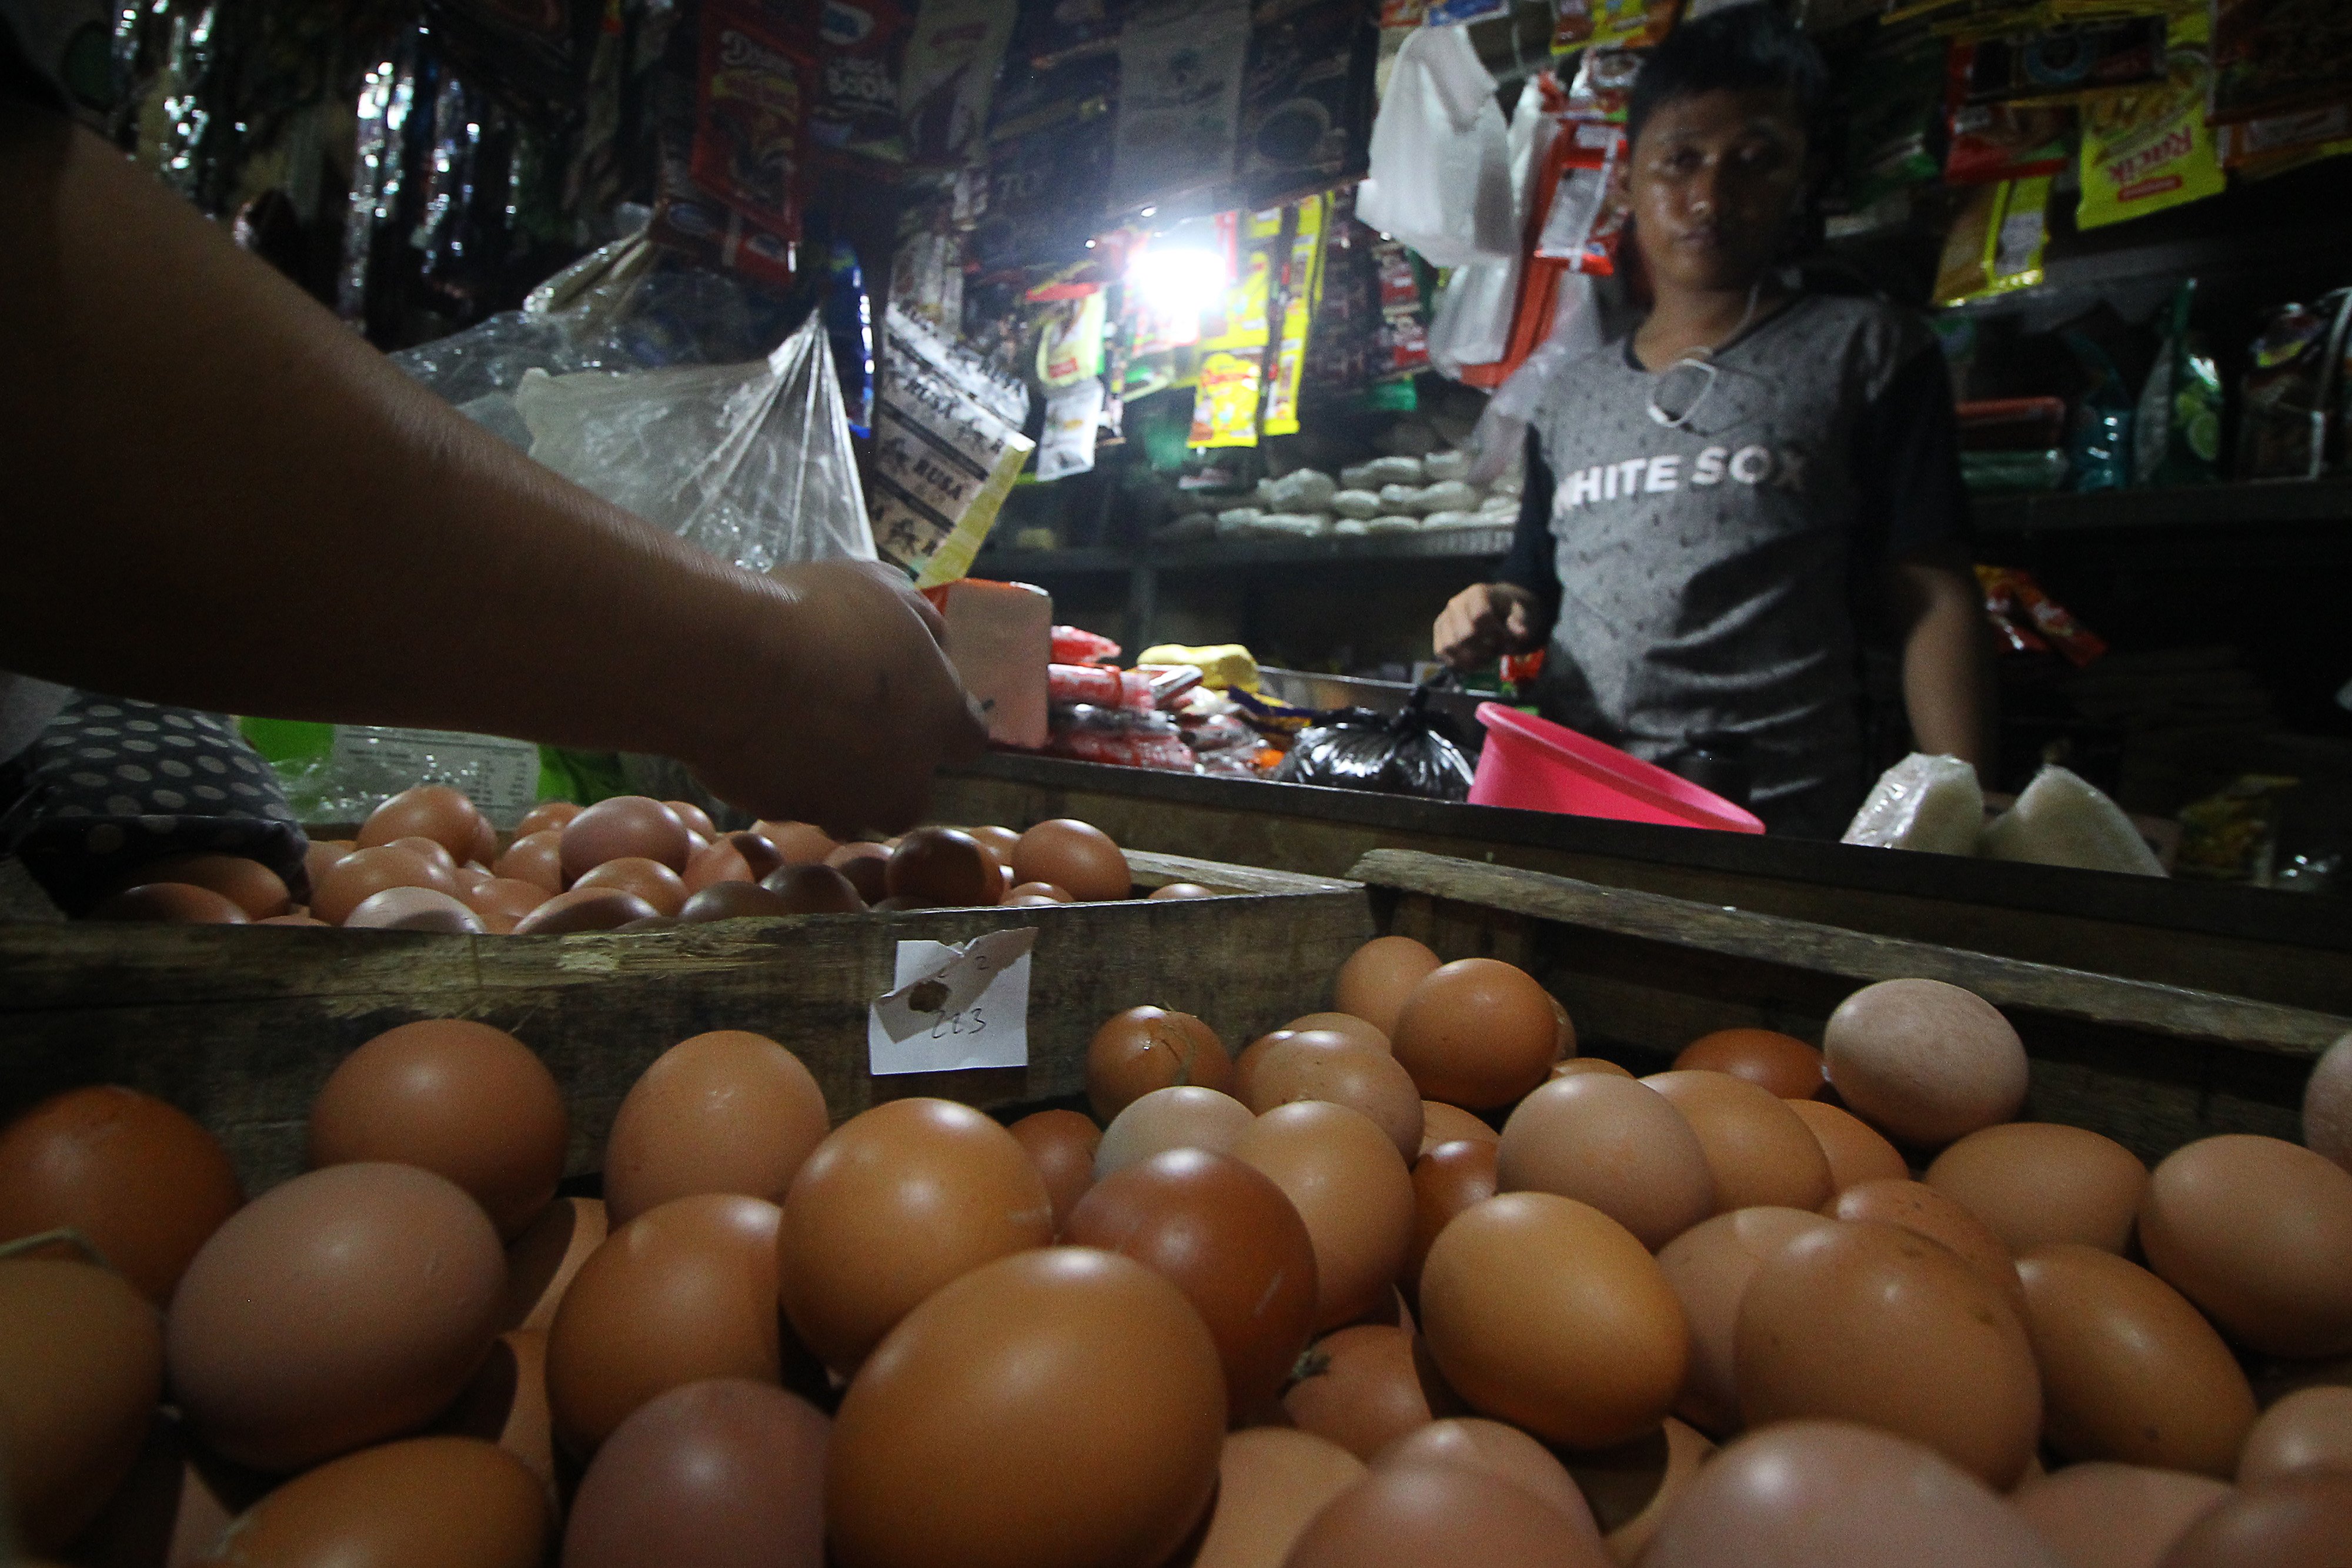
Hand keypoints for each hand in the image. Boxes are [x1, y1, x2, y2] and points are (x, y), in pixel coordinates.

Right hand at [691, 560, 987, 834]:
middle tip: (852, 726)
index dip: (944, 721)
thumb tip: (930, 645)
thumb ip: (920, 624)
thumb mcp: (884, 589)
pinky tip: (760, 742)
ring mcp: (842, 805)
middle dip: (890, 770)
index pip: (969, 739)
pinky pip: (794, 804)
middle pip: (910, 792)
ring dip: (838, 785)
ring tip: (801, 738)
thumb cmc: (818, 618)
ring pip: (851, 810)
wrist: (732, 669)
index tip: (915, 699)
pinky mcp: (784, 815)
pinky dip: (785, 781)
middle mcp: (902, 778)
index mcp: (939, 719)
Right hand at [1434, 583, 1547, 669]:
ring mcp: (1444, 618)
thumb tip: (1521, 634)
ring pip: (1449, 646)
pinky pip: (1441, 653)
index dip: (1496, 634)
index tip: (1506, 639)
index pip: (1480, 617)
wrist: (1496, 609)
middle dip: (1483, 649)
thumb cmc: (1509, 612)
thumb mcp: (1521, 613)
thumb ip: (1521, 622)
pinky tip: (1473, 663)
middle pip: (1464, 635)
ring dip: (1469, 659)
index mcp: (1477, 593)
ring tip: (1485, 659)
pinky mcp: (1439, 633)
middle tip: (1496, 651)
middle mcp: (1455, 603)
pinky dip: (1457, 663)